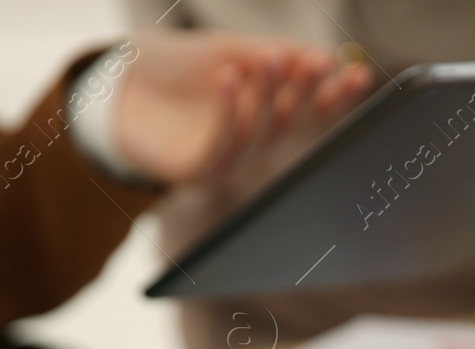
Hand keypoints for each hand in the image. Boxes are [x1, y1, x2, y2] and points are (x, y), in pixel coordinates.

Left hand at [114, 30, 369, 184]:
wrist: (115, 84)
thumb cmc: (177, 70)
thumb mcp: (229, 52)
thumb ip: (271, 56)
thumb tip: (324, 58)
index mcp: (265, 118)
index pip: (310, 112)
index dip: (336, 97)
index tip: (358, 73)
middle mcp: (251, 146)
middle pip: (289, 123)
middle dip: (304, 93)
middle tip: (313, 63)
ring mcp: (224, 162)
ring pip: (258, 132)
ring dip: (267, 95)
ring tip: (268, 57)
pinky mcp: (195, 171)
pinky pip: (219, 143)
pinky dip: (228, 109)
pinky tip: (230, 76)